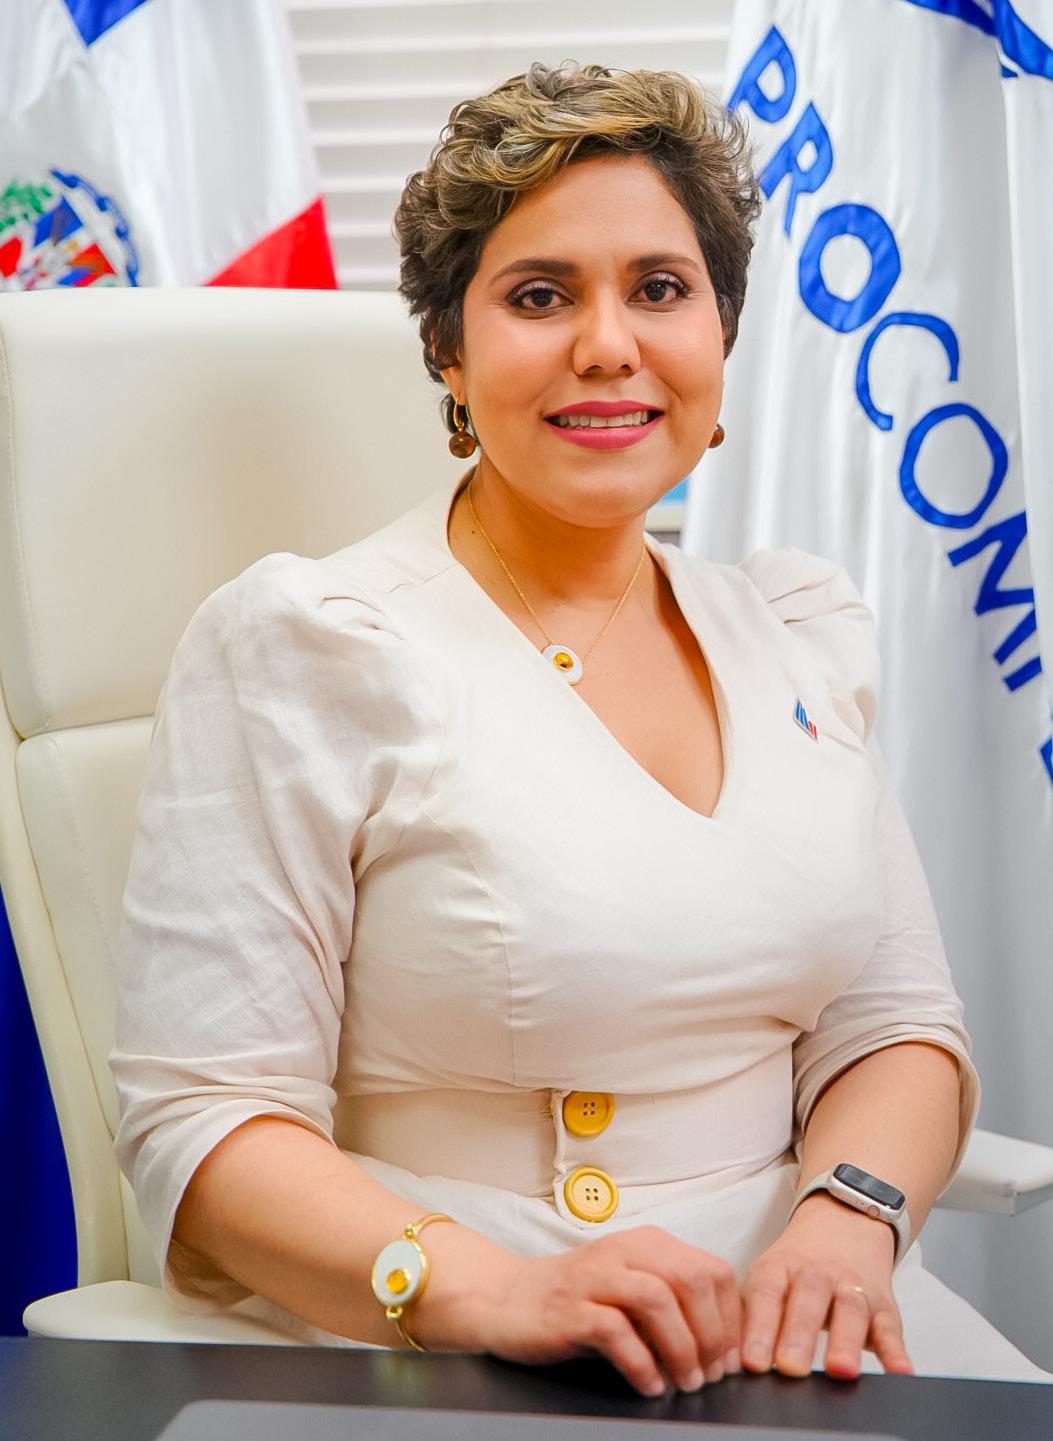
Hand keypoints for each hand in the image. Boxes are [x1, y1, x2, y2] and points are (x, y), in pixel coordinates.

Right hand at [417, 1224, 741, 1397]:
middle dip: (713, 1335)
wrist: (505, 1299)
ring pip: (658, 1300)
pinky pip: (616, 1332)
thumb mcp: (630, 1287)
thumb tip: (724, 1345)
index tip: (732, 1358)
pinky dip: (641, 1363)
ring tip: (685, 1382)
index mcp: (646, 1244)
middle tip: (711, 1375)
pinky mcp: (570, 1309)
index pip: (712, 1270)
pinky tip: (649, 1384)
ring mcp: (594, 1278)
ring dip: (682, 1348)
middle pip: (691, 1281)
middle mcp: (623, 1252)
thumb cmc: (576, 1301)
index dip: (730, 1318)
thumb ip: (672, 1301)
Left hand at [740, 1194, 913, 1379]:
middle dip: (799, 1335)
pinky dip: (897, 1353)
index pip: (767, 1295)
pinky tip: (900, 1373)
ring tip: (840, 1370)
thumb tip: (732, 1362)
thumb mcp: (768, 1280)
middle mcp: (817, 1274)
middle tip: (791, 1368)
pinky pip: (891, 1329)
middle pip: (808, 1301)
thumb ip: (752, 1318)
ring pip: (850, 1311)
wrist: (842, 1226)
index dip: (758, 1328)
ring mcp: (852, 1287)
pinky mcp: (883, 1307)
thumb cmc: (795, 1269)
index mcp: (779, 1267)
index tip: (753, 1362)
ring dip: (846, 1341)